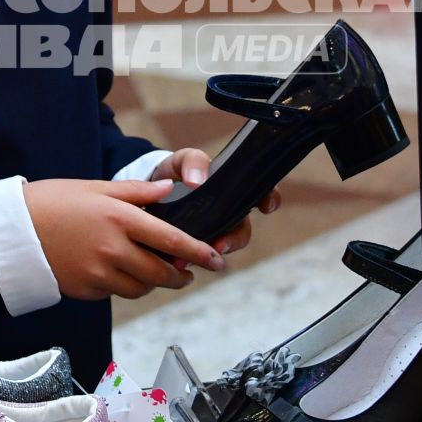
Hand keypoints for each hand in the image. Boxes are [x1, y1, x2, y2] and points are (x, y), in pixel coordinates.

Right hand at [24, 178, 225, 300]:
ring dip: (153, 282)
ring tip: (153, 270)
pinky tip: (118, 271)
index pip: (171, 239)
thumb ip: (137, 191)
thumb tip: (169, 191)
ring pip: (141, 288)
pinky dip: (124, 285)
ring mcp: (98, 273)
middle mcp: (113, 249)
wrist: (12, 230)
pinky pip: (115, 292)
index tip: (215, 258)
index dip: (198, 251)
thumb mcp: (96, 187)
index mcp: (119, 218)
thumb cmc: (53, 202)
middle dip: (180, 275)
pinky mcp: (86, 289)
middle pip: (161, 273)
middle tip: (187, 272)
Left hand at [150, 147, 280, 266]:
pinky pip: (200, 256)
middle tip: (220, 246)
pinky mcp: (196, 245)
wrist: (150, 190)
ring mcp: (214, 230)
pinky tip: (176, 261)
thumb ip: (194, 162)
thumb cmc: (177, 171)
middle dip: (235, 240)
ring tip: (194, 257)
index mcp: (233, 189)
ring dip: (211, 254)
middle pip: (243, 230)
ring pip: (223, 247)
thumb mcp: (184, 159)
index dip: (270, 199)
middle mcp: (229, 213)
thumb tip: (197, 182)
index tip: (266, 206)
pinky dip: (190, 260)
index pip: (262, 193)